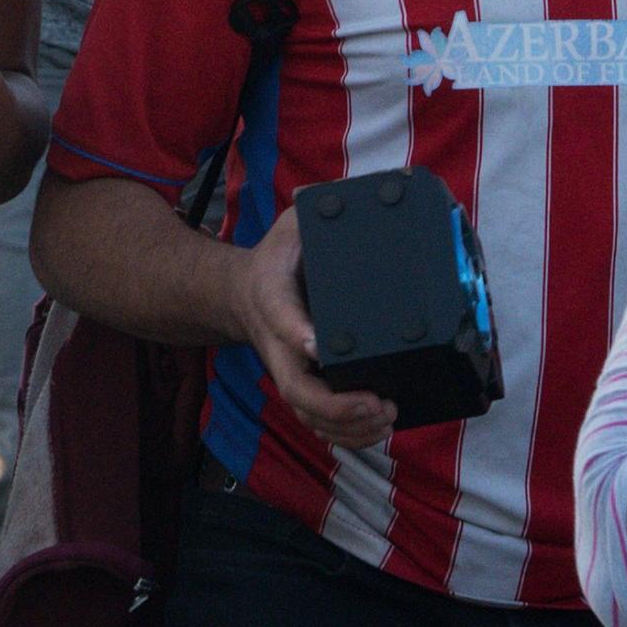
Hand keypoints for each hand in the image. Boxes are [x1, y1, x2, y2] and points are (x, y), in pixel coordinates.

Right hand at [233, 203, 396, 452]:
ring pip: (310, 417)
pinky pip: (319, 424)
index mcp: (274, 304)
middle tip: (379, 402)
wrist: (239, 297)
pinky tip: (379, 429)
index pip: (282, 322)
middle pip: (298, 392)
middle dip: (339, 406)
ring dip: (349, 428)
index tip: (317, 344)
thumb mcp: (289, 228)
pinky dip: (347, 435)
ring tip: (387, 416)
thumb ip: (311, 208)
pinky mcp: (304, 388)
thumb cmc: (274, 262)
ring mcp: (290, 373)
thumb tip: (325, 191)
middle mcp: (281, 348)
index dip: (298, 335)